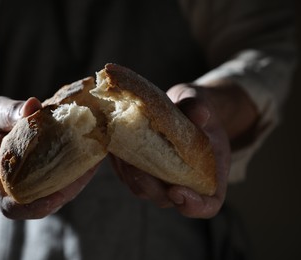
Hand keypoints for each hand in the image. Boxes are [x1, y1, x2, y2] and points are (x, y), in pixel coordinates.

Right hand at [0, 96, 96, 218]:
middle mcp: (12, 191)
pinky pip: (62, 183)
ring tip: (93, 160)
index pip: (10, 206)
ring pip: (56, 195)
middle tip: (86, 170)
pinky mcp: (44, 181)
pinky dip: (77, 172)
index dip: (33, 207)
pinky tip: (92, 155)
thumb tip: (33, 105)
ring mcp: (30, 188)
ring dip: (77, 182)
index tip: (55, 196)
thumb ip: (8, 112)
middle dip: (65, 192)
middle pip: (41, 205)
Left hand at [111, 83, 230, 217]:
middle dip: (150, 187)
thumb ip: (200, 108)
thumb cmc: (195, 108)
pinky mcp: (139, 170)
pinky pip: (126, 175)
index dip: (193, 205)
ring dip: (130, 175)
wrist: (180, 106)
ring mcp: (159, 179)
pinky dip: (119, 163)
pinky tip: (113, 144)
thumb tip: (199, 113)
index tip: (178, 191)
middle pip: (166, 199)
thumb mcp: (200, 102)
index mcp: (209, 175)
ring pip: (141, 189)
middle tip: (137, 167)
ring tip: (121, 153)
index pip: (207, 205)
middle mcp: (183, 183)